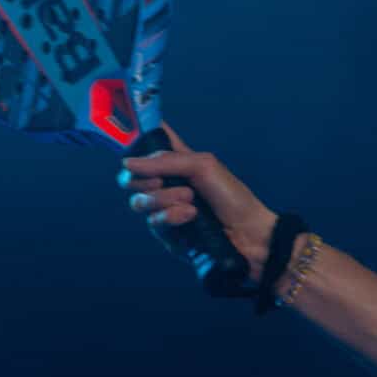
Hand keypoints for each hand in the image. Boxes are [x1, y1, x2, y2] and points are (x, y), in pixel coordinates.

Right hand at [114, 121, 281, 273]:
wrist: (249, 235)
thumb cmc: (233, 197)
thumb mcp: (203, 166)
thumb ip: (165, 161)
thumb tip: (128, 163)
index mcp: (177, 162)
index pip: (150, 146)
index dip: (136, 142)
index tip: (128, 141)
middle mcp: (168, 184)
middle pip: (132, 177)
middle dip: (145, 178)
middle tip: (163, 181)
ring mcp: (165, 209)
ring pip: (139, 201)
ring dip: (164, 199)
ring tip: (190, 201)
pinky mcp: (167, 233)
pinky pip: (153, 222)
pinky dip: (172, 217)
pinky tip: (190, 217)